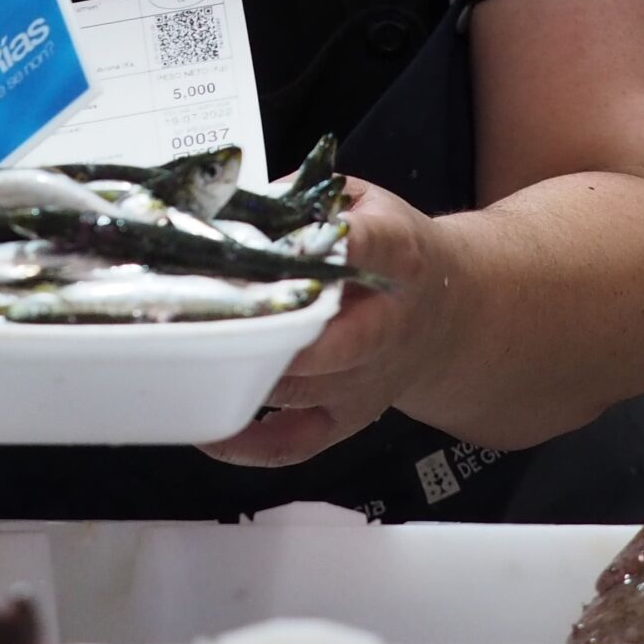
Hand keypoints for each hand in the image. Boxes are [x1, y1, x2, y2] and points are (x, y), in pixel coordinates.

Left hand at [197, 178, 458, 469]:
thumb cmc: (394, 252)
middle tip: (210, 310)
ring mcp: (366, 379)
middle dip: (270, 328)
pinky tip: (208, 428)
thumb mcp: (366, 202)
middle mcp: (385, 325)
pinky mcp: (349, 417)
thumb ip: (309, 197)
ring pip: (297, 388)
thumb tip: (238, 206)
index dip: (325, 246)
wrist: (452, 312)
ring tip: (191, 349)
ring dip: (243, 371)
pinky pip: (295, 443)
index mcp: (395, 257)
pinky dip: (248, 445)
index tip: (280, 242)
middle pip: (326, 338)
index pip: (367, 248)